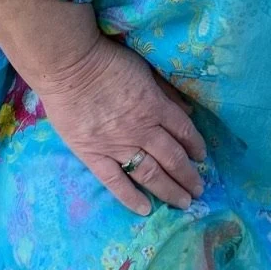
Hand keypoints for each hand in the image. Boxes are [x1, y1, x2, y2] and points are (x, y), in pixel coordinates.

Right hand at [32, 34, 207, 215]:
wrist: (68, 65)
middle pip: (172, 157)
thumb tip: (188, 112)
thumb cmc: (106, 59)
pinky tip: (145, 209)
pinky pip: (115, 182)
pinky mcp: (93, 154)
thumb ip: (166, 91)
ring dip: (170, 189)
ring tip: (184, 202)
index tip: (202, 157)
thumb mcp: (145, 68)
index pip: (183, 130)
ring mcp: (117, 145)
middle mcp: (142, 130)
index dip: (195, 145)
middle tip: (199, 190)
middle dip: (189, 175)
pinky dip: (131, 197)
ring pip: (150, 173)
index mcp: (155, 106)